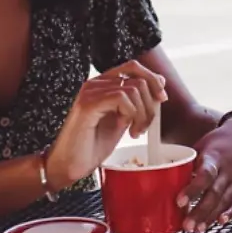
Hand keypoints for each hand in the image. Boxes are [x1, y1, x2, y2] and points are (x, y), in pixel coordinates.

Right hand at [46, 60, 167, 189]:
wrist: (70, 165)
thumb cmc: (93, 145)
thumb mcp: (123, 119)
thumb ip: (137, 102)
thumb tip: (160, 83)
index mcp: (103, 84)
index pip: (133, 67)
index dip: (152, 79)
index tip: (161, 98)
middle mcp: (95, 83)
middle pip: (138, 78)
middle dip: (150, 104)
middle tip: (145, 126)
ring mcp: (90, 92)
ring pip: (133, 89)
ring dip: (142, 113)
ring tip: (135, 131)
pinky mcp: (88, 104)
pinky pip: (121, 98)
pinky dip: (131, 114)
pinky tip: (126, 130)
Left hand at [177, 117, 231, 232]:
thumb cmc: (219, 143)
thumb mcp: (201, 146)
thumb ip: (188, 163)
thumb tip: (167, 176)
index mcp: (214, 158)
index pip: (204, 176)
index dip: (192, 190)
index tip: (180, 202)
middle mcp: (227, 171)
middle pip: (214, 194)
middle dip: (200, 211)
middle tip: (187, 225)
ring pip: (224, 201)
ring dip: (211, 217)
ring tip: (198, 229)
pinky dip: (231, 214)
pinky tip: (220, 221)